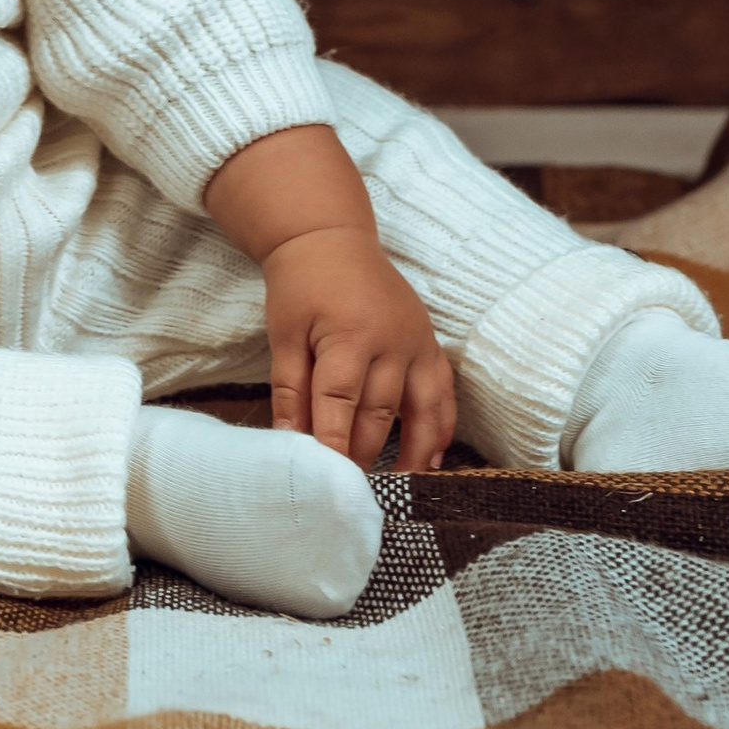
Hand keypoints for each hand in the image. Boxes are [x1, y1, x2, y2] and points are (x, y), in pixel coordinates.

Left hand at [262, 226, 454, 472]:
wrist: (330, 237)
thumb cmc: (301, 286)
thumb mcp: (284, 333)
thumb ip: (289, 389)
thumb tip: (289, 442)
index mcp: (350, 335)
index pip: (341, 403)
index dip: (333, 444)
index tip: (327, 482)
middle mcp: (392, 340)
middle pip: (381, 412)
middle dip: (365, 454)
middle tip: (351, 492)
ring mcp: (417, 341)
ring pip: (423, 408)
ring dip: (414, 452)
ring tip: (400, 488)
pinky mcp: (430, 342)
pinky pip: (444, 391)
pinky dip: (442, 426)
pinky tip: (434, 457)